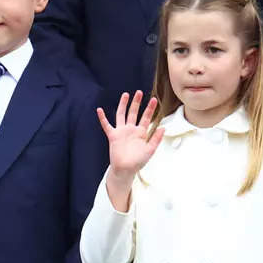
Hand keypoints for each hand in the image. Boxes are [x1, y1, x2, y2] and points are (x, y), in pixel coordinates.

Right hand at [97, 91, 164, 210]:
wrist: (126, 169)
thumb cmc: (138, 162)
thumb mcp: (150, 150)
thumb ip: (156, 139)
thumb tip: (163, 127)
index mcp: (140, 133)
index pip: (146, 118)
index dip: (150, 109)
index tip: (154, 100)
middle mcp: (131, 130)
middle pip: (133, 113)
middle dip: (136, 103)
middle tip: (139, 92)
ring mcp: (121, 132)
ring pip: (121, 115)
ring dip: (123, 105)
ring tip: (125, 95)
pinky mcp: (113, 136)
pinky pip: (106, 125)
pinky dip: (102, 118)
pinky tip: (99, 110)